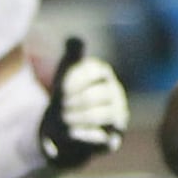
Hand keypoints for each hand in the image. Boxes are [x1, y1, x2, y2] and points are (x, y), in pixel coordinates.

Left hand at [38, 37, 128, 169]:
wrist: (68, 124)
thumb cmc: (68, 94)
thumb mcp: (66, 73)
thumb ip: (72, 55)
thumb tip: (75, 39)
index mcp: (103, 74)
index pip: (94, 71)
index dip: (75, 80)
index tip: (60, 89)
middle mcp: (115, 93)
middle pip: (96, 95)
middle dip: (75, 101)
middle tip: (59, 107)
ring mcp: (117, 116)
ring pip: (101, 115)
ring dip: (78, 117)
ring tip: (63, 119)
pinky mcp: (113, 137)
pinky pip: (106, 138)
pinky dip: (88, 136)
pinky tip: (72, 133)